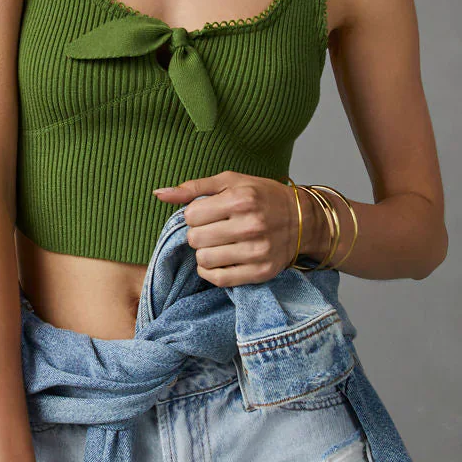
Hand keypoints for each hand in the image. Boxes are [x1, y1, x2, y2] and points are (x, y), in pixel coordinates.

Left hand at [152, 170, 301, 284]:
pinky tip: (217, 261)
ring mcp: (257, 251)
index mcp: (241, 199)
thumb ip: (193, 188)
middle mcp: (250, 225)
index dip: (194, 215)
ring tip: (217, 244)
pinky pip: (220, 279)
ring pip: (204, 260)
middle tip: (212, 230)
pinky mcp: (261, 271)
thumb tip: (159, 194)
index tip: (206, 214)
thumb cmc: (262, 197)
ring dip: (204, 253)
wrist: (302, 220)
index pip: (191, 216)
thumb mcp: (230, 182)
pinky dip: (211, 272)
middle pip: (195, 239)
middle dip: (198, 235)